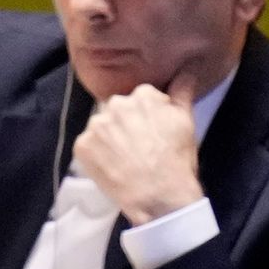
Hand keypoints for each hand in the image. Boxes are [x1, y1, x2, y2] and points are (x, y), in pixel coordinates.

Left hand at [71, 80, 204, 229]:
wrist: (157, 196)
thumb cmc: (176, 160)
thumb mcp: (186, 122)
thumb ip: (182, 93)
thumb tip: (186, 72)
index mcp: (143, 94)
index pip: (139, 98)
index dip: (145, 116)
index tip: (150, 132)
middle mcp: (117, 104)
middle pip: (117, 110)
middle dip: (124, 123)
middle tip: (136, 146)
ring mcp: (97, 125)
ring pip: (100, 126)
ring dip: (108, 137)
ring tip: (123, 158)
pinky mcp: (82, 145)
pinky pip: (86, 145)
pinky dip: (95, 154)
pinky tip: (110, 166)